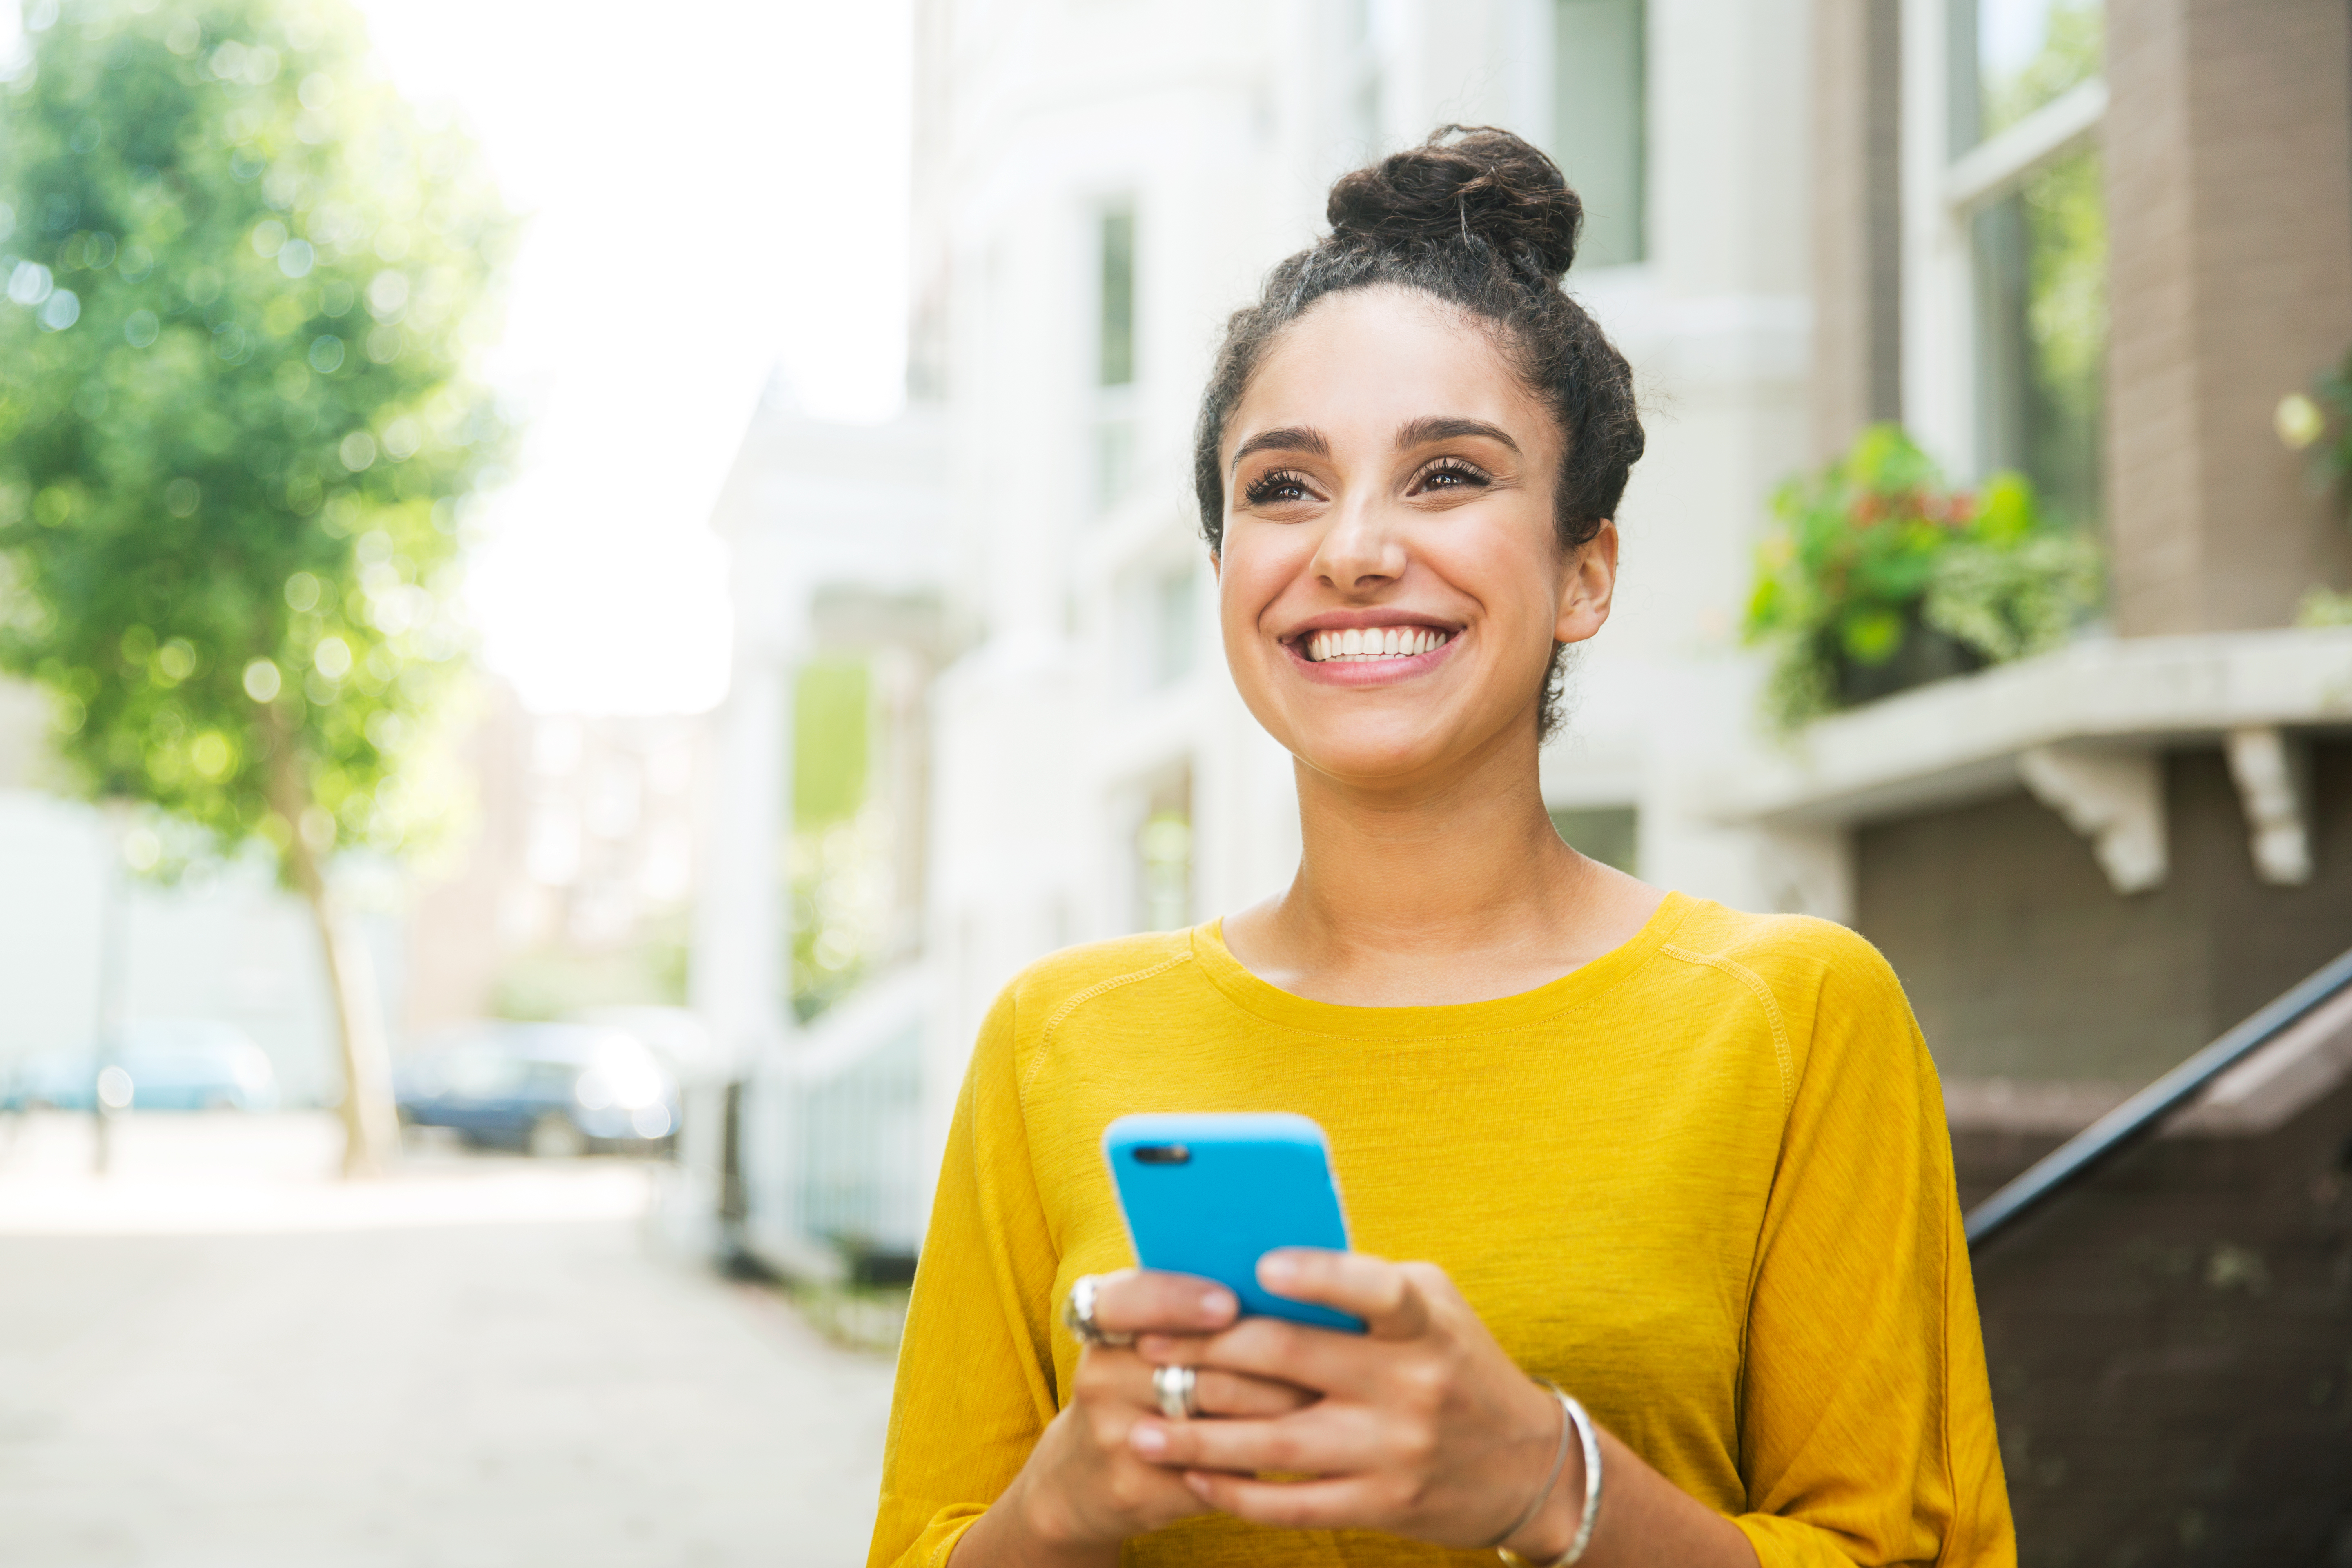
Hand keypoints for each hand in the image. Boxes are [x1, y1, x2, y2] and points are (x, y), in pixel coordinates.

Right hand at [955, 1270, 1317, 1565]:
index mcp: (1100, 1322)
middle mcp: (1098, 1376)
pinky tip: (1289, 1453)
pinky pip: (1214, 1473)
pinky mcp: (1134, 1490)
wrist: (1081, 1477)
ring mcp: (1113, 1437)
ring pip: (1216, 1422)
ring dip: (1278, 1412)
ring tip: (1323, 1399)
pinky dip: (1257, 1462)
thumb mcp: (1143, 1335)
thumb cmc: (1141, 1383)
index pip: (1130, 1299)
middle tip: (1326, 1357)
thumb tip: (1283, 1282)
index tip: (1228, 1304)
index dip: (1178, 1301)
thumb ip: (1191, 1305)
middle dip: (1272, 1364)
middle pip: (1198, 1367)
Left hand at [1124, 1250, 1579, 1557]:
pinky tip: (1191, 1479)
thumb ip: (1362, 1283)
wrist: (1530, 1466)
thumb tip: (1258, 1264)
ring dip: (1199, 1439)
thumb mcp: (1432, 1308)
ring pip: (1275, 1444)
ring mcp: (1394, 1452)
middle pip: (1291, 1363)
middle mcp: (1411, 1387)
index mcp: (1424, 1325)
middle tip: (1150, 1343)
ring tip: (1141, 1431)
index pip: (1375, 1291)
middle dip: (1208, 1351)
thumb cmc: (1459, 1362)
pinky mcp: (1381, 1506)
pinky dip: (1234, 1493)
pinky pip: (1291, 1504)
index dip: (1320, 1277)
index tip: (1260, 1267)